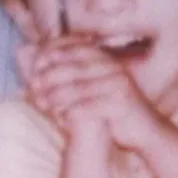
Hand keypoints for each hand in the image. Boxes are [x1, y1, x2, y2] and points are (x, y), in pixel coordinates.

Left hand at [22, 33, 168, 152]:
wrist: (144, 129)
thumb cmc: (115, 107)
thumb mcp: (98, 85)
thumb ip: (77, 73)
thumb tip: (52, 59)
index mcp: (108, 61)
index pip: (79, 49)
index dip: (56, 53)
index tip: (37, 62)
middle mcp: (114, 69)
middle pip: (76, 68)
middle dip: (51, 76)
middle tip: (33, 85)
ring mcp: (118, 85)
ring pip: (79, 88)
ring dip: (57, 96)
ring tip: (41, 104)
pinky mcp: (119, 104)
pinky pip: (89, 107)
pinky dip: (71, 112)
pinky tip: (59, 118)